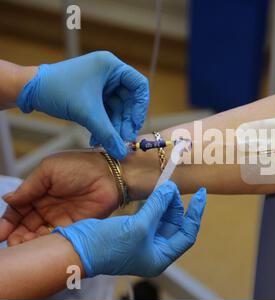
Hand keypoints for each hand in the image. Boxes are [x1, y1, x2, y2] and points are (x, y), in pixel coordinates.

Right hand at [0, 152, 118, 245]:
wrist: (112, 175)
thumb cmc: (81, 166)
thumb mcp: (49, 170)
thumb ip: (29, 187)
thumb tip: (7, 200)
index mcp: (39, 191)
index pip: (17, 210)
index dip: (7, 222)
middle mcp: (47, 206)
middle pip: (25, 226)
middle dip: (16, 236)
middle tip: (11, 244)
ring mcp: (60, 218)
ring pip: (38, 235)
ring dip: (29, 242)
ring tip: (23, 246)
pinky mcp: (74, 227)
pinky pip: (56, 239)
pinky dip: (46, 243)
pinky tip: (40, 244)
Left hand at [16, 51, 148, 159]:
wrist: (29, 90)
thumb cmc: (56, 90)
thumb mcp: (86, 113)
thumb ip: (107, 133)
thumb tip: (122, 153)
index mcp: (111, 66)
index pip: (139, 85)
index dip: (140, 107)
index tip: (135, 124)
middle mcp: (109, 73)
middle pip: (129, 100)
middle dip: (125, 121)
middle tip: (123, 139)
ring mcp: (101, 84)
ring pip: (118, 109)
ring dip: (114, 127)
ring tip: (109, 143)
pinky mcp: (93, 95)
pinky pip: (106, 112)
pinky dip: (104, 125)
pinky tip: (98, 139)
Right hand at [55, 181, 206, 276]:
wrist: (77, 249)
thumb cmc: (108, 247)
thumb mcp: (139, 226)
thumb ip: (158, 207)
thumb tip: (170, 189)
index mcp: (161, 257)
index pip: (187, 234)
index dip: (195, 214)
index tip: (202, 196)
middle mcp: (153, 250)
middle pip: (174, 224)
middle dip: (176, 205)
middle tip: (172, 187)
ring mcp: (141, 241)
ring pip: (161, 218)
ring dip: (164, 202)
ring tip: (165, 187)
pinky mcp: (130, 231)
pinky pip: (148, 215)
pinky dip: (153, 204)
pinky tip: (154, 193)